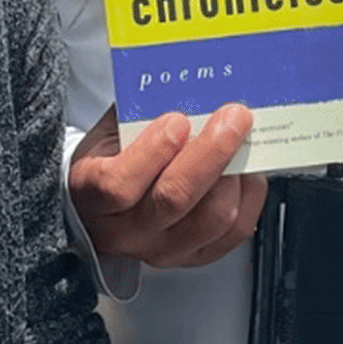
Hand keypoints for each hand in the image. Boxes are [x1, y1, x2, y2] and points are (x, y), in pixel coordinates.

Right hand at [68, 103, 267, 267]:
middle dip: (212, 151)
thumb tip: (187, 88)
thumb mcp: (110, 129)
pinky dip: (249, 195)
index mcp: (93, 195)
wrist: (107, 199)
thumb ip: (140, 112)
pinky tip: (246, 171)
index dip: (152, 151)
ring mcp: (163, 249)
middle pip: (174, 199)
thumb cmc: (109, 158)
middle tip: (232, 117)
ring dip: (235, 173)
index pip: (119, 184)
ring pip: (212, 218)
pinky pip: (235, 232)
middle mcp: (127, 230)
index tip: (177, 120)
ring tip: (241, 141)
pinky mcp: (196, 255)